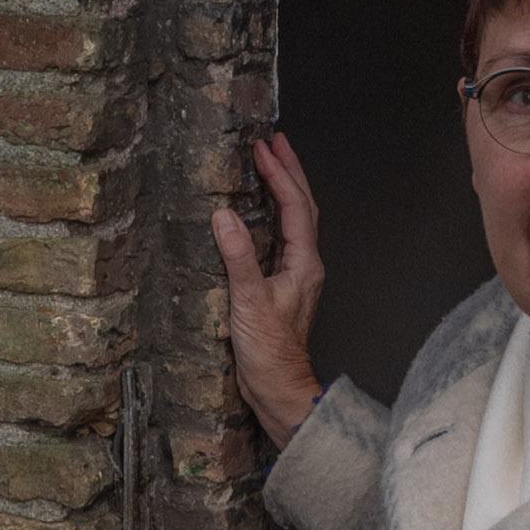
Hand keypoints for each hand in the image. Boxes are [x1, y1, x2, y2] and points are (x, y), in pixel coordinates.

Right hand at [209, 131, 326, 442]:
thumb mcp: (249, 301)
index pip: (295, 206)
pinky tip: (255, 212)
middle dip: (289, 172)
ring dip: (283, 190)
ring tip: (268, 165)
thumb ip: (238, 257)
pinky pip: (278, 238)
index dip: (280, 174)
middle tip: (274, 141)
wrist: (279, 388)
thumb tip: (224, 215)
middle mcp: (304, 265)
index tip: (263, 148)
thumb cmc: (270, 352)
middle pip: (302, 207)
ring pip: (293, 221)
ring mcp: (294, 275)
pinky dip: (270, 215)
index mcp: (304, 263)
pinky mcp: (279, 286)